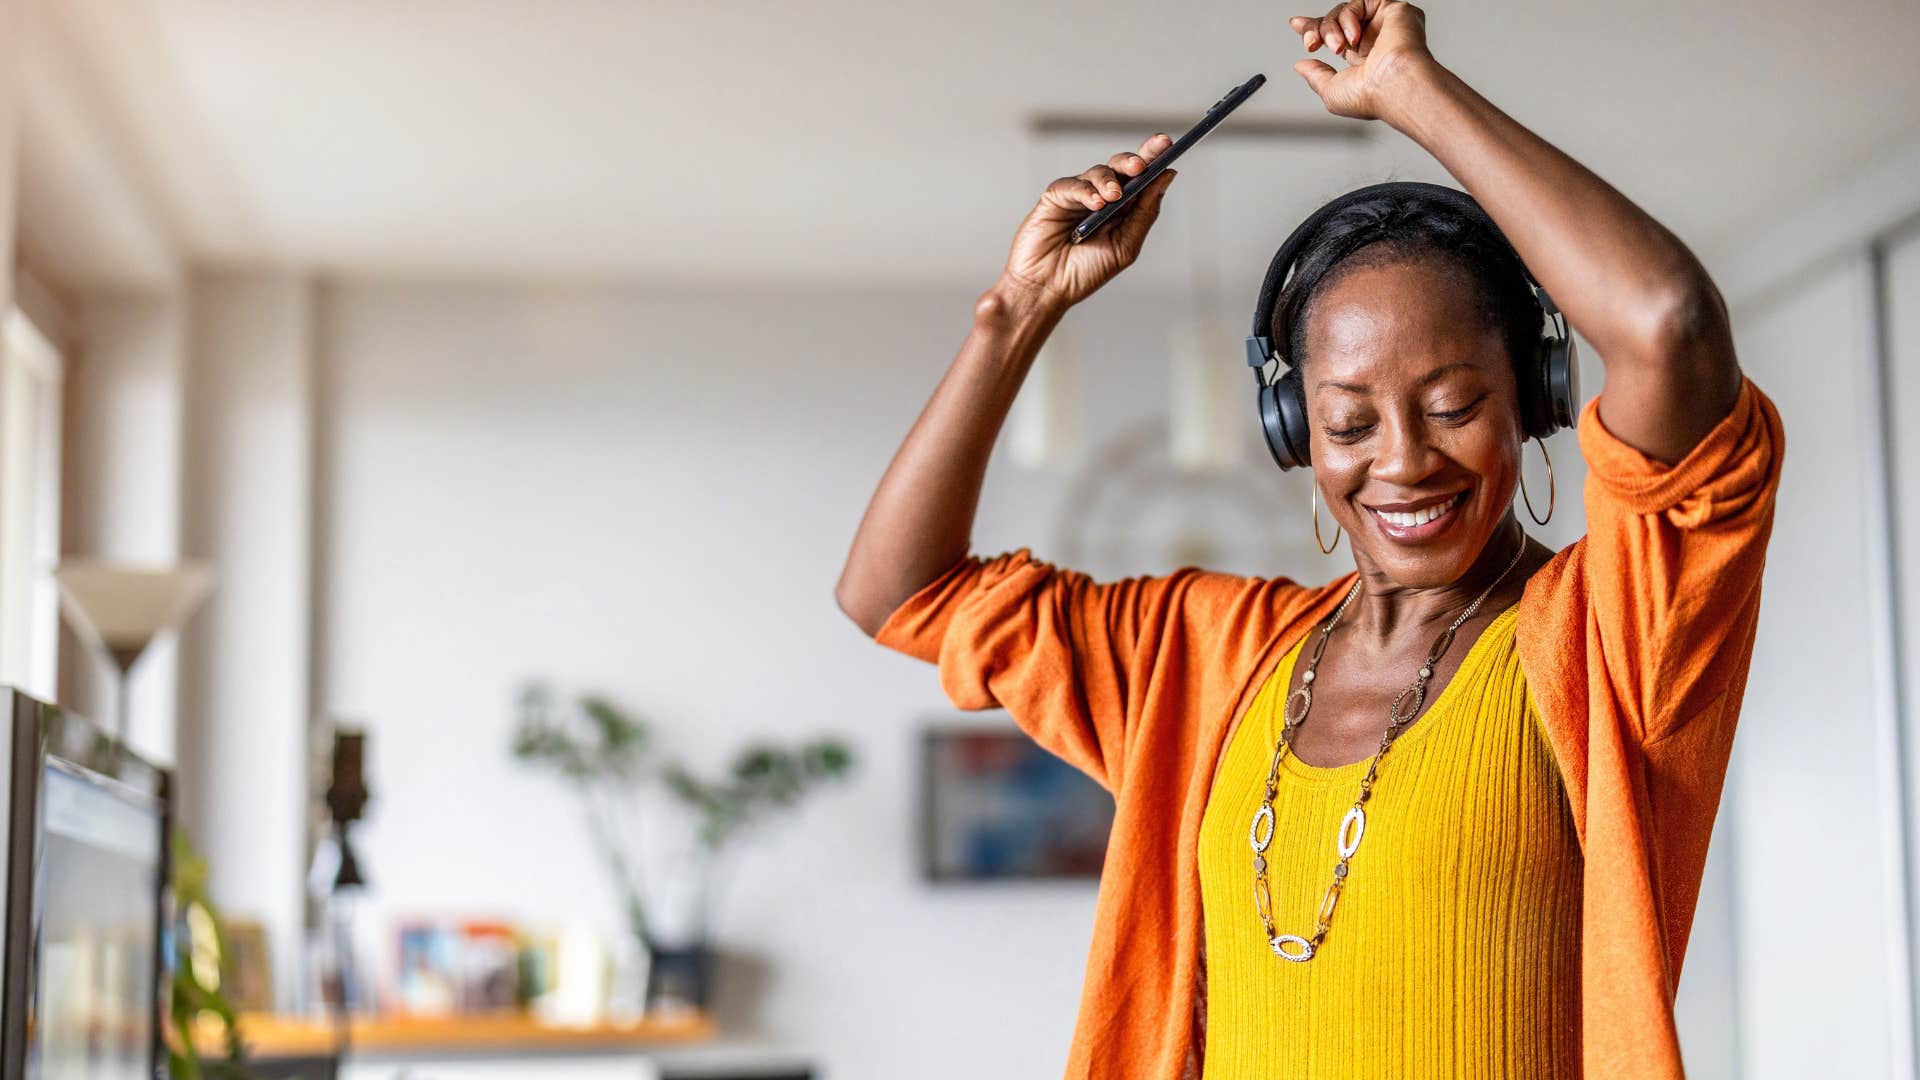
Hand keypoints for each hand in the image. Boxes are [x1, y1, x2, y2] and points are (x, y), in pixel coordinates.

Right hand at [998, 133, 1178, 310]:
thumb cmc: (1085, 272)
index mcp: (1123, 209)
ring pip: (1099, 172)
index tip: (1167, 144)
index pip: (1142, 177)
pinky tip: (1095, 203)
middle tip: (1141, 164)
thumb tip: (1167, 177)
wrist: (1048, 288)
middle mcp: (1102, 197)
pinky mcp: (1055, 197)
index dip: (1155, 158)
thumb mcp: (1125, 246)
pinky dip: (1086, 191)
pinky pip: (1073, 185)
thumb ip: (1145, 212)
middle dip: (1134, 159)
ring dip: (1109, 181)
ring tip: (1113, 197)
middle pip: (1122, 167)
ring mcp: (1078, 195)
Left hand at [1288, 1, 1435, 121]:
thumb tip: (1301, 66)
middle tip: (1312, 43)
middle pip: (1336, 20)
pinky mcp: (1395, 10)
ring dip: (1330, 27)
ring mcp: (1385, 24)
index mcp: (1363, 59)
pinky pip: (1361, 1)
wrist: (1394, 87)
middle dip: (1317, 29)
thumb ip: (1316, 76)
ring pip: (1345, 11)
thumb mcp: (1331, 91)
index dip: (1316, 27)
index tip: (1297, 24)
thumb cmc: (1370, 97)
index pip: (1337, 34)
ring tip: (1337, 46)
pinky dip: (1349, 17)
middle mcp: (1375, 40)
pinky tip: (1354, 36)